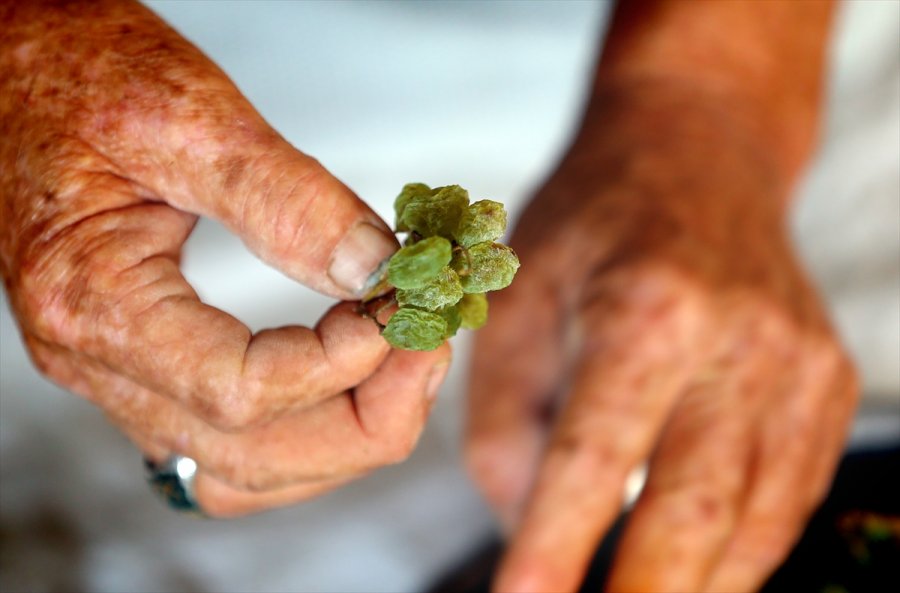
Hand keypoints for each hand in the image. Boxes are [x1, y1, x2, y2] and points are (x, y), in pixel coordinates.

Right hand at [1, 1, 449, 516]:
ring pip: (245, 472)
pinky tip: (350, 378)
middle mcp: (97, 363)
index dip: (342, 361)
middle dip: (367, 416)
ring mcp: (119, 373)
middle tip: (431, 342)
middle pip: (253, 458)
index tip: (405, 303)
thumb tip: (374, 268)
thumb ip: (286, 198)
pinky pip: (230, 444)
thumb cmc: (77, 73)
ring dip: (341, 435)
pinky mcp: (145, 362)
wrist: (15, 67)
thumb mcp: (186, 115)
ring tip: (404, 361)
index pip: (239, 393)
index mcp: (92, 305)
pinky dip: (304, 429)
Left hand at [466, 83, 858, 591]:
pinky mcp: (827, 384)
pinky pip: (788, 497)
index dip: (555, 546)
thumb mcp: (517, 294)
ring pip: (754, 522)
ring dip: (694, 591)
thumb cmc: (593, 219)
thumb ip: (504, 417)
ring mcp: (801, 366)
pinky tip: (694, 577)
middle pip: (694, 511)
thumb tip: (522, 521)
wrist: (698, 150)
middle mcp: (742, 341)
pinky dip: (738, 554)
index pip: (598, 457)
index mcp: (650, 306)